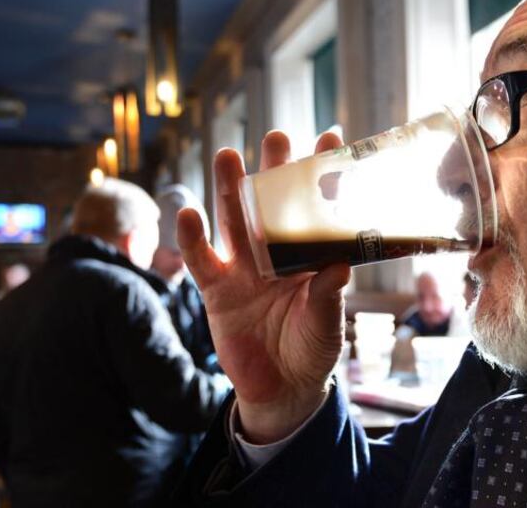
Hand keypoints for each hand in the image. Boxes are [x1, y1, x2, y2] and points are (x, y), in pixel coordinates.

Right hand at [178, 131, 351, 443]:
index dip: (321, 175)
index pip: (315, 209)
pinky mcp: (215, 290)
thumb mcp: (326, 325)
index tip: (331, 138)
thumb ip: (327, 296)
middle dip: (272, 170)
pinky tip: (189, 213)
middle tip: (276, 137)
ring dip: (230, 189)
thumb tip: (338, 265)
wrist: (282, 390)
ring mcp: (243, 268)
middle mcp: (274, 253)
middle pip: (270, 204)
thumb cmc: (311, 350)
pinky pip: (201, 260)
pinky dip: (192, 238)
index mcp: (307, 256)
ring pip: (233, 221)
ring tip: (228, 157)